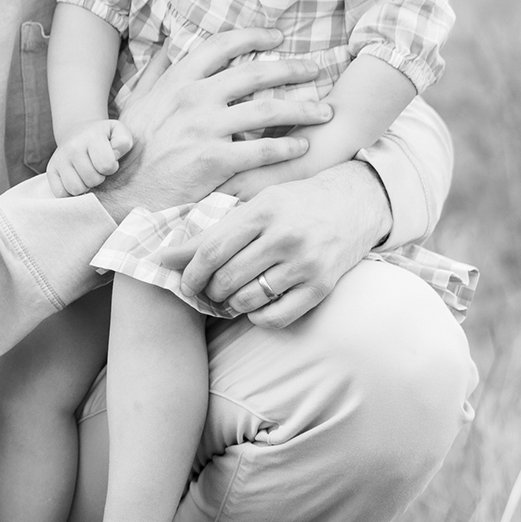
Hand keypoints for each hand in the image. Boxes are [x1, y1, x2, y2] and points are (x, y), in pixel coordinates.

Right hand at [47, 119, 133, 197]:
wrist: (78, 133)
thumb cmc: (103, 137)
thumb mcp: (118, 132)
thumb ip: (123, 142)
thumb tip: (115, 155)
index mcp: (91, 136)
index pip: (106, 166)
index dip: (112, 167)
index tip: (109, 161)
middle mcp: (72, 147)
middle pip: (92, 180)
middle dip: (99, 177)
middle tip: (97, 168)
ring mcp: (59, 159)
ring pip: (76, 189)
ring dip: (85, 186)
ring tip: (87, 174)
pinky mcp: (51, 170)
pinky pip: (61, 193)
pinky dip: (70, 192)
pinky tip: (76, 180)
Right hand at [96, 29, 332, 221]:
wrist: (118, 191)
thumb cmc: (129, 149)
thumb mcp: (137, 102)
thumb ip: (157, 73)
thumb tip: (169, 46)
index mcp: (178, 80)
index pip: (222, 45)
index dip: (253, 37)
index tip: (276, 37)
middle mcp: (194, 98)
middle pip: (255, 73)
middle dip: (292, 69)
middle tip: (316, 70)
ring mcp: (205, 129)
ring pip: (268, 109)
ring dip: (302, 108)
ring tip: (324, 111)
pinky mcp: (215, 161)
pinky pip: (262, 149)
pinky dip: (287, 147)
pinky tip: (303, 147)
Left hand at [176, 161, 392, 327]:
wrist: (354, 203)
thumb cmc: (295, 203)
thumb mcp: (256, 205)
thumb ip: (213, 231)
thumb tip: (165, 257)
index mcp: (263, 210)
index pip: (212, 250)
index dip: (191, 272)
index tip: (184, 284)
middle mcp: (284, 236)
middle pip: (227, 277)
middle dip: (210, 291)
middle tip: (208, 292)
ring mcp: (305, 263)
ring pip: (249, 300)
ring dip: (231, 305)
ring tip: (230, 298)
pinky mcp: (321, 286)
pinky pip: (277, 317)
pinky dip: (258, 318)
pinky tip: (255, 307)